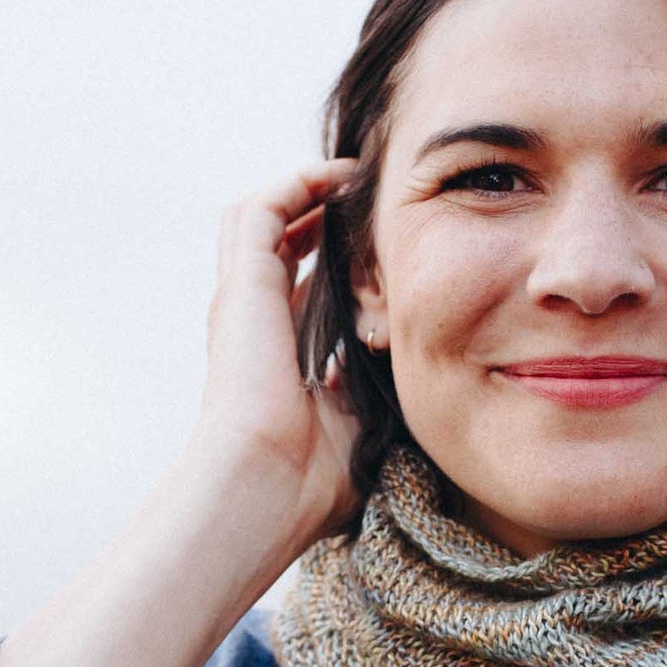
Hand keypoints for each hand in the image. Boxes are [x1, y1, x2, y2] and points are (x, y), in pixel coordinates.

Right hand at [190, 156, 364, 545]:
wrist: (266, 486)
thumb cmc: (311, 481)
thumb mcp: (360, 427)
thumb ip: (379, 396)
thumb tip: (424, 381)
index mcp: (278, 358)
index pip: (302, 292)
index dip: (338, 265)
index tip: (385, 254)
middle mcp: (253, 324)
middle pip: (277, 246)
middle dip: (318, 216)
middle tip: (367, 203)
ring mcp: (242, 302)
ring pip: (259, 219)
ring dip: (303, 192)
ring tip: (352, 180)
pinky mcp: (241, 286)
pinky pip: (260, 210)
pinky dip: (296, 185)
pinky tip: (339, 180)